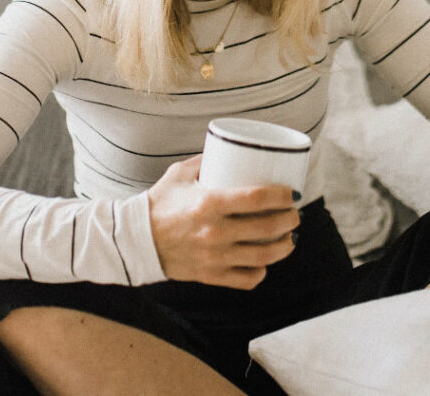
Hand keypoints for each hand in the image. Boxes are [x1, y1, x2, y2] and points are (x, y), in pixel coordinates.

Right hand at [147, 156, 299, 288]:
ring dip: (285, 246)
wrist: (134, 240)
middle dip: (290, 220)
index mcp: (209, 203)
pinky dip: (262, 271)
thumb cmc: (159, 203)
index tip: (293, 193)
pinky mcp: (211, 276)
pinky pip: (247, 279)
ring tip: (290, 238)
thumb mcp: (181, 173)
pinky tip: (266, 261)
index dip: (282, 195)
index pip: (257, 198)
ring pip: (263, 256)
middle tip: (294, 213)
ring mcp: (214, 257)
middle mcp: (214, 232)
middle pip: (267, 228)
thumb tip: (234, 149)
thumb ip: (207, 160)